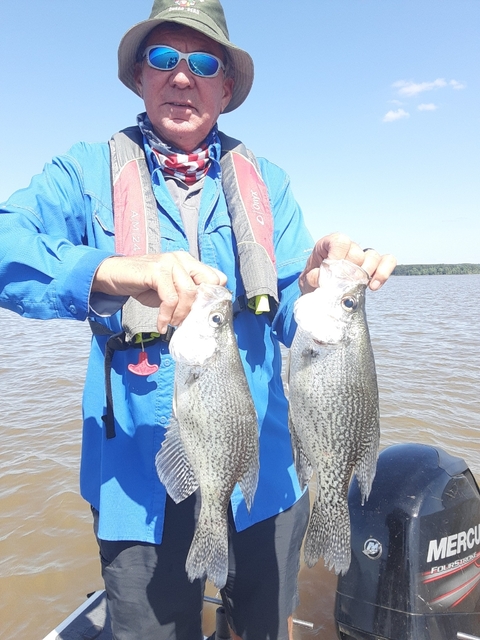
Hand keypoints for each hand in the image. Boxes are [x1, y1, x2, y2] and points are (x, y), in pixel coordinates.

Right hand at [92, 252, 226, 332]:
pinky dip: (166, 316)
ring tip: (172, 324)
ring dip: (181, 314)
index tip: (201, 315)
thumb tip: (203, 313)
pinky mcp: (156, 270)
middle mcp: (182, 258)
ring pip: (189, 292)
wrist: (114, 276)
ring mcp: (169, 262)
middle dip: (199, 306)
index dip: (212, 298)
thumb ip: (188, 295)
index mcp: (189, 261)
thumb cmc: (144, 284)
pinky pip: (170, 298)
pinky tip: (161, 324)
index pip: (217, 277)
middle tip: (187, 321)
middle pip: (208, 282)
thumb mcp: (171, 290)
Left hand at [299, 232, 396, 293]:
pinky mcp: (374, 266)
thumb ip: (313, 277)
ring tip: (360, 286)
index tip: (332, 270)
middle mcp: (347, 247)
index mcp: (328, 245)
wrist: (318, 291)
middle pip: (357, 252)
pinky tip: (373, 287)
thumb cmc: (313, 282)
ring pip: (373, 256)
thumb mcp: (307, 280)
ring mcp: (362, 255)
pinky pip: (388, 260)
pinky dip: (383, 272)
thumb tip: (324, 278)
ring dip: (368, 273)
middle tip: (343, 283)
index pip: (340, 242)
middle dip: (351, 270)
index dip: (338, 256)